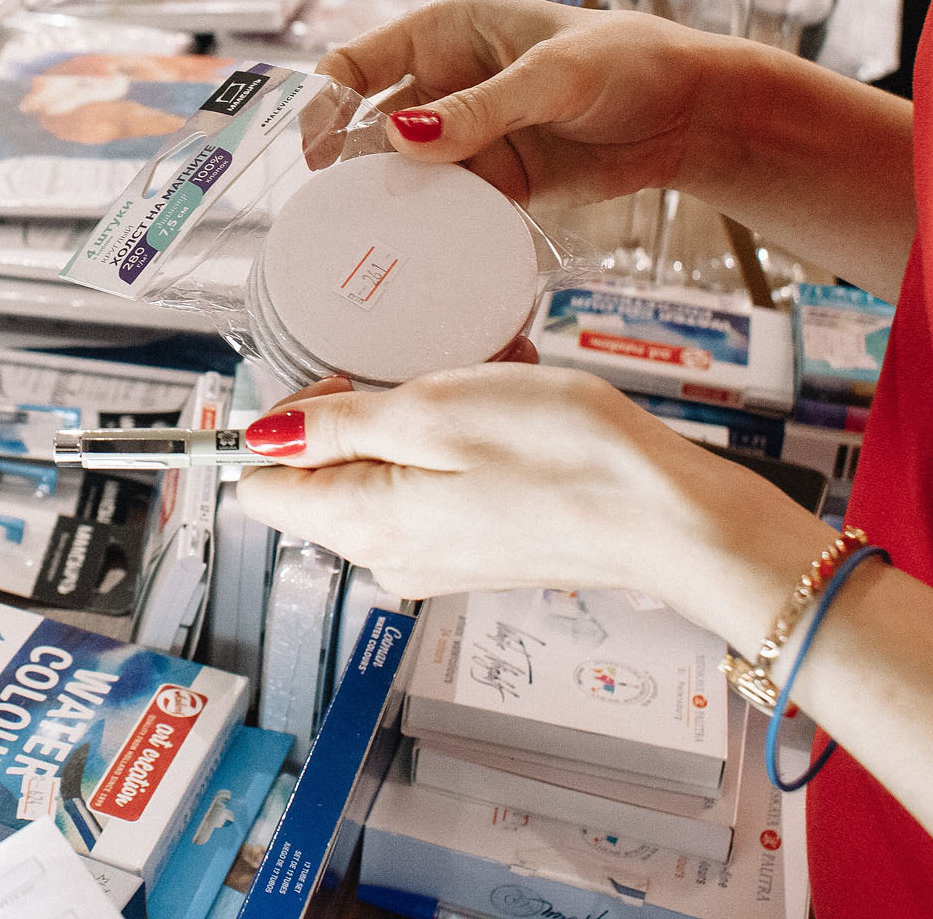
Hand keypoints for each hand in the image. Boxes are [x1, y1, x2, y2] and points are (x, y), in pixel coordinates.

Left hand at [234, 365, 812, 605]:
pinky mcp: (473, 545)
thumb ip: (338, 426)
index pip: (259, 486)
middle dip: (362, 410)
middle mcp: (387, 555)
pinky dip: (460, 437)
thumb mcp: (436, 412)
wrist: (673, 519)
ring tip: (484, 386)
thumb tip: (264, 435)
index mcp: (364, 525)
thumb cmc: (569, 459)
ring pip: (382, 466)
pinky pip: (434, 477)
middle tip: (428, 378)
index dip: (285, 423)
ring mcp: (432, 555)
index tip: (342, 385)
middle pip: (320, 474)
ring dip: (421, 414)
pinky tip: (509, 411)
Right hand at [306, 0, 732, 209]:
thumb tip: (403, 138)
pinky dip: (433, 227)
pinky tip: (425, 249)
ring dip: (391, 201)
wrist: (691, 113)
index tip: (317, 152)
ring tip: (379, 237)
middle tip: (342, 210)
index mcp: (444, 32)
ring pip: (403, 173)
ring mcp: (467, 136)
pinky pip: (446, 206)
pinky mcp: (494, 182)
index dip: (324, 103)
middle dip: (351, 166)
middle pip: (368, 126)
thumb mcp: (552, 76)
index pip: (355, 64)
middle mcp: (443, 83)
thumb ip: (480, 109)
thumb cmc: (627, 61)